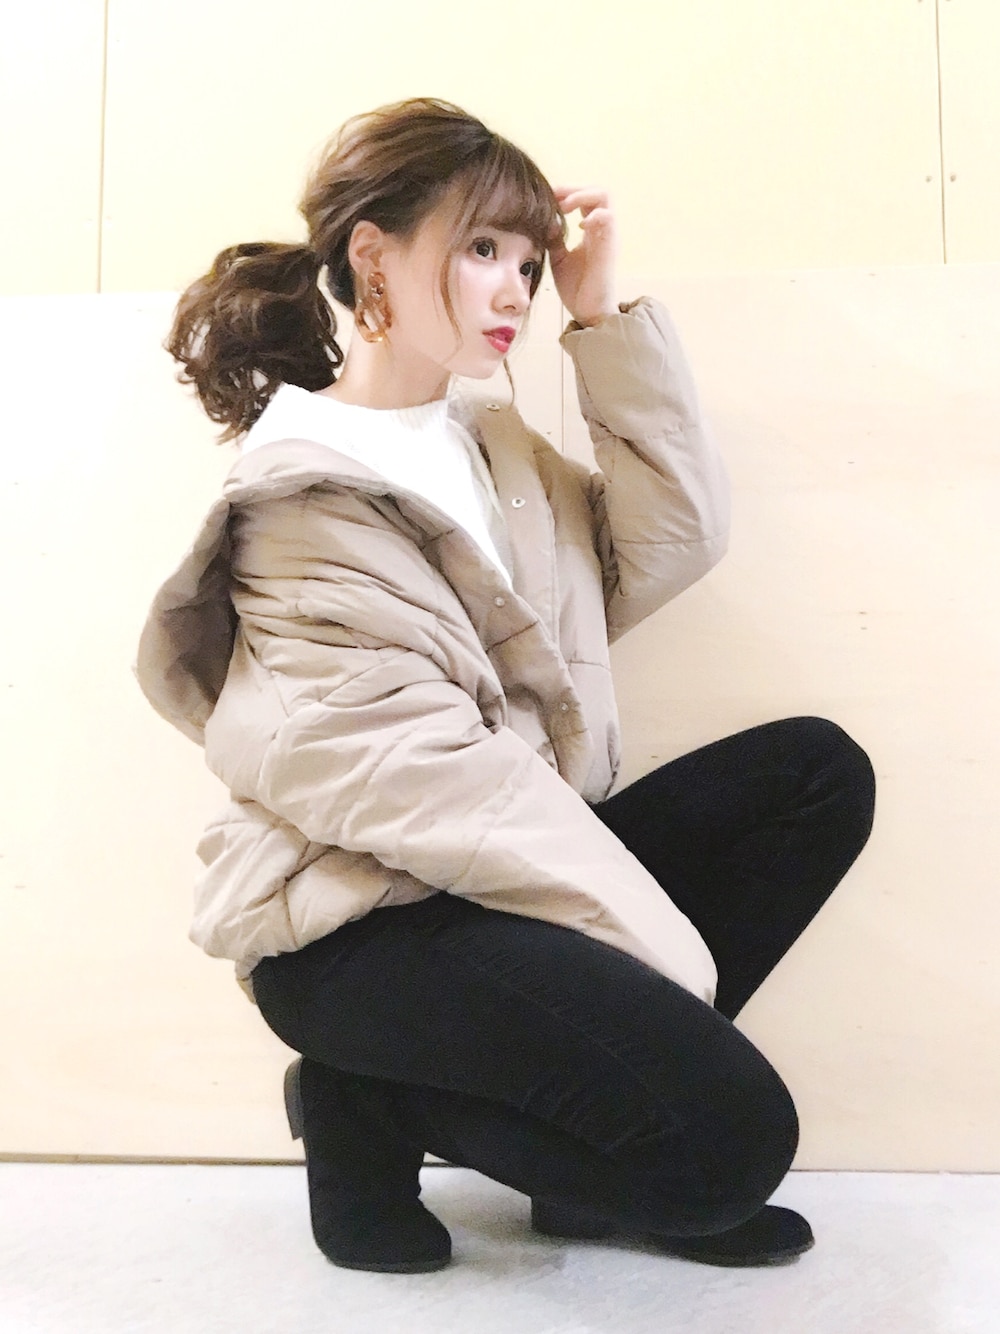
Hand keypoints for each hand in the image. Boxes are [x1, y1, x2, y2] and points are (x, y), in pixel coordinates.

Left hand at [547, 186, 617, 327]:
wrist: (588, 312)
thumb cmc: (577, 288)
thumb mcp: (558, 258)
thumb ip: (554, 238)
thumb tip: (543, 219)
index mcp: (591, 231)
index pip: (584, 198)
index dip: (566, 192)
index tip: (547, 196)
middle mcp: (601, 229)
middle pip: (596, 190)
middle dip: (573, 188)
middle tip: (554, 196)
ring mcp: (607, 236)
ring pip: (605, 196)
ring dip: (582, 195)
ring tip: (565, 206)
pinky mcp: (609, 246)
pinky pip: (608, 217)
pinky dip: (592, 214)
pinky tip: (577, 226)